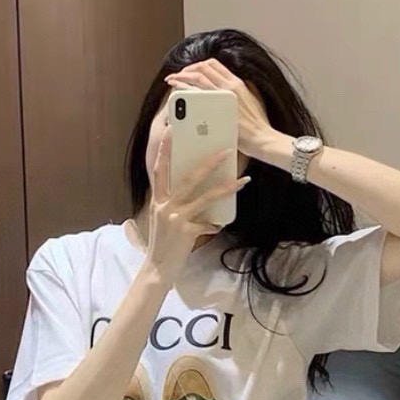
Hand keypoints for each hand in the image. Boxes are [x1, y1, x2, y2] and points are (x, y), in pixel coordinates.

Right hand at [142, 127, 249, 284]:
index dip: (165, 149)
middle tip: (225, 151)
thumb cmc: (163, 244)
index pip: (160, 169)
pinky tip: (218, 226)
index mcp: (158, 200)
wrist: (158, 269)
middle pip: (189, 178)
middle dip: (208, 163)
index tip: (172, 131)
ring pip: (204, 197)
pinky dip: (214, 225)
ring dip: (225, 188)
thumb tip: (196, 196)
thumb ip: (175, 206)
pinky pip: (207, 224)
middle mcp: (165, 206)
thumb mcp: (164, 221)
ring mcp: (175, 218)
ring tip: (241, 181)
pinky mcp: (186, 232)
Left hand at [164, 58, 277, 159]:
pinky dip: (185, 88)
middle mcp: (230, 85)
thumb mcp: (254, 101)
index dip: (199, 65)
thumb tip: (235, 88)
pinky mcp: (217, 107)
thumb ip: (243, 92)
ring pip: (198, 76)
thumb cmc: (258, 127)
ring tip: (172, 80)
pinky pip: (197, 92)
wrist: (263, 140)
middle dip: (188, 68)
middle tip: (178, 75)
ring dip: (182, 75)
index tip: (191, 71)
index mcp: (238, 83)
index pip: (214, 65)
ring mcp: (223, 95)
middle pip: (204, 67)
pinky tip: (177, 92)